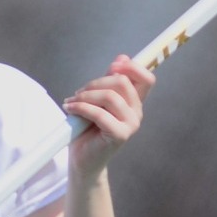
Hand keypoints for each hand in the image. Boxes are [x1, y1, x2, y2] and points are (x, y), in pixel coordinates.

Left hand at [63, 54, 153, 179]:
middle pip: (122, 82)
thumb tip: (122, 57)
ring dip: (86, 95)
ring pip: (111, 96)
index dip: (133, 67)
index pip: (147, 78)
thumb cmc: (87, 129)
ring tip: (72, 102)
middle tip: (79, 92)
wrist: (82, 159)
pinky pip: (100, 113)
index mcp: (134, 102)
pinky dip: (81, 107)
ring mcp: (131, 124)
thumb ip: (108, 82)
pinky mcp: (120, 135)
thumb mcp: (97, 100)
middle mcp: (137, 112)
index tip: (113, 66)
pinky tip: (70, 108)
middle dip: (96, 82)